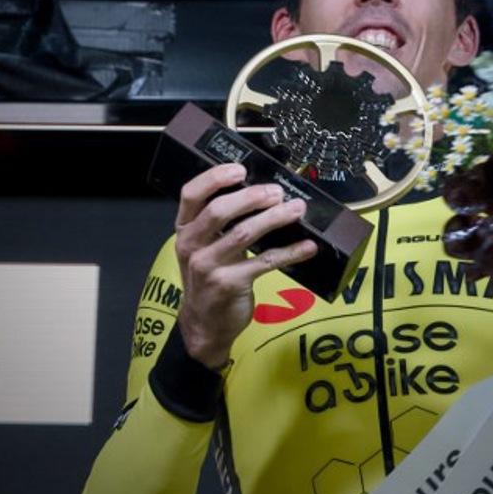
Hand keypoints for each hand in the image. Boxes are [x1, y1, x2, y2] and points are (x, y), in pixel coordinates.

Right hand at [174, 163, 317, 368]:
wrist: (204, 324)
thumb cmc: (209, 278)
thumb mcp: (205, 248)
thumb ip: (221, 223)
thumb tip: (262, 193)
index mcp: (185, 230)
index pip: (190, 194)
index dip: (214, 178)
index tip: (240, 169)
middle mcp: (191, 246)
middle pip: (219, 211)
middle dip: (252, 197)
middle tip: (277, 192)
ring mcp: (208, 267)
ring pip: (243, 234)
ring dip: (275, 218)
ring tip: (297, 209)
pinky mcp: (229, 285)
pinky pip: (264, 262)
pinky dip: (290, 252)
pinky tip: (307, 246)